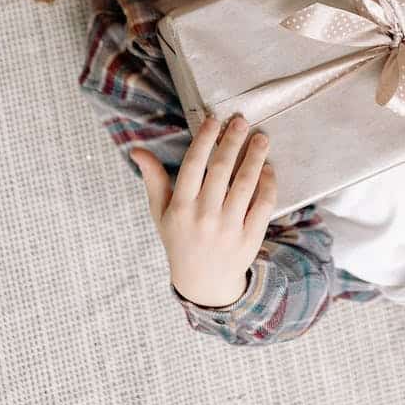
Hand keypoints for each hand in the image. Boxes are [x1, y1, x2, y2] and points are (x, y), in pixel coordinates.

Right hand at [132, 113, 274, 308]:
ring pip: (245, 184)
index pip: (193, 165)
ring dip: (255, 157)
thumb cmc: (180, 240)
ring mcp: (228, 229)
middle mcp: (204, 217)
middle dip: (233, 141)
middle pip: (221, 169)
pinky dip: (267, 184)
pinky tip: (267, 169)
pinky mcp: (250, 238)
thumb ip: (153, 179)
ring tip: (261, 139)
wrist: (204, 285)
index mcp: (181, 208)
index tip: (214, 119)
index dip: (204, 139)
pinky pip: (263, 205)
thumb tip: (137, 149)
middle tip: (241, 120)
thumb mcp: (161, 213)